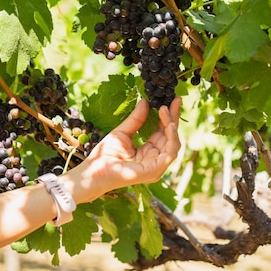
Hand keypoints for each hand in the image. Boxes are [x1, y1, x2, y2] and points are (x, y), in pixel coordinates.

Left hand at [64, 97, 181, 201]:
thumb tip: (145, 102)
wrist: (94, 171)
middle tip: (176, 99)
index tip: (171, 100)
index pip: (162, 132)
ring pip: (173, 144)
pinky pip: (170, 153)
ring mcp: (156, 167)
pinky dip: (171, 137)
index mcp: (148, 152)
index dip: (167, 116)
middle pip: (171, 137)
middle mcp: (155, 160)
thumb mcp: (122, 132)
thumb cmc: (104, 155)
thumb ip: (136, 119)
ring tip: (165, 109)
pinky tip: (167, 123)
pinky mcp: (155, 170)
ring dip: (172, 125)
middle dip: (174, 117)